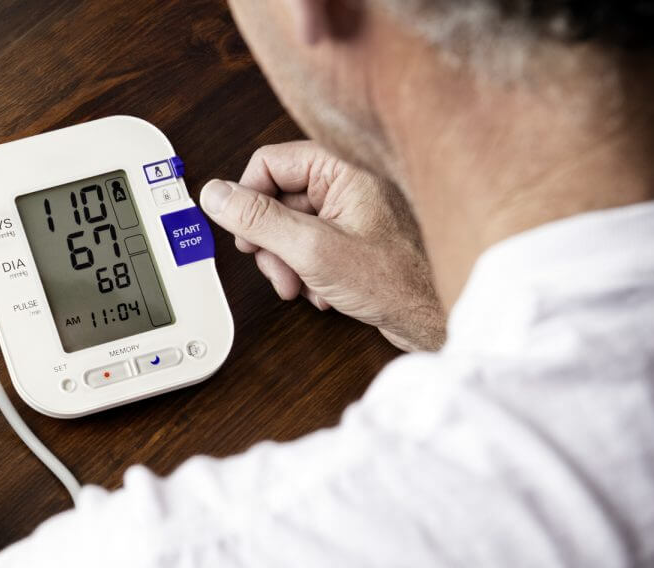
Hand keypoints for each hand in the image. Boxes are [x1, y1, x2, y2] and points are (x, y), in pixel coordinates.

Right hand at [200, 141, 444, 351]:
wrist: (438, 319)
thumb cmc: (397, 282)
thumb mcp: (311, 250)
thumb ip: (258, 220)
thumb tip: (216, 196)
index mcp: (342, 168)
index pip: (270, 163)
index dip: (249, 199)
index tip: (244, 234)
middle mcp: (347, 184)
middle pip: (277, 199)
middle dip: (270, 242)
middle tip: (278, 268)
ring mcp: (351, 213)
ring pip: (290, 229)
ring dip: (287, 263)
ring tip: (302, 286)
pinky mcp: (354, 240)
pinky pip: (310, 247)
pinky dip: (307, 272)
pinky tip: (322, 291)